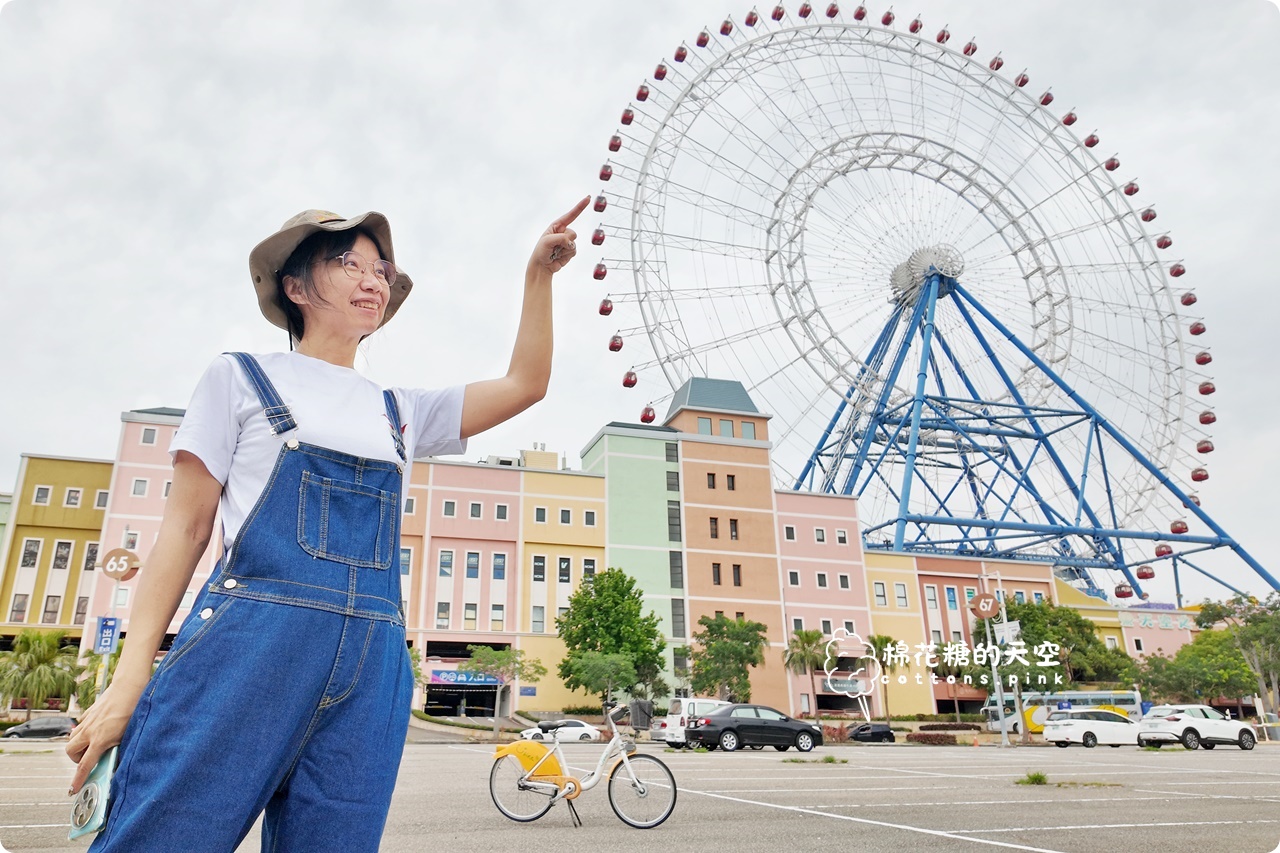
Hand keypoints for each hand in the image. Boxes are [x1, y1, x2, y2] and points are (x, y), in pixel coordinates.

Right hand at [66, 680, 143, 794]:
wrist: (131, 685)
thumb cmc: (134, 708)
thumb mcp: (129, 734)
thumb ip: (119, 747)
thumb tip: (115, 759)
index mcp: (100, 740)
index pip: (84, 765)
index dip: (78, 779)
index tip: (73, 789)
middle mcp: (90, 731)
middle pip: (71, 751)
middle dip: (76, 759)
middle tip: (88, 758)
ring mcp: (89, 720)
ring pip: (73, 737)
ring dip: (78, 744)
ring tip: (92, 745)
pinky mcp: (91, 711)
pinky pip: (81, 724)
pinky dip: (84, 730)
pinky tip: (96, 728)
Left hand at [530, 196, 589, 273]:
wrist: (542, 266)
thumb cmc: (541, 251)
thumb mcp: (547, 241)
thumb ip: (561, 238)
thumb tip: (571, 243)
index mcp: (556, 226)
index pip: (570, 215)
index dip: (580, 207)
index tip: (588, 198)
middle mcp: (563, 232)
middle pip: (573, 233)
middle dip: (565, 241)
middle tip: (554, 247)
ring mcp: (567, 242)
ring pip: (574, 243)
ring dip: (564, 250)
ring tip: (555, 252)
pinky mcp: (570, 251)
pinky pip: (574, 251)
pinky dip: (566, 255)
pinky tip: (558, 257)